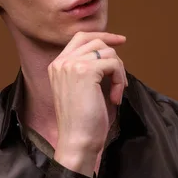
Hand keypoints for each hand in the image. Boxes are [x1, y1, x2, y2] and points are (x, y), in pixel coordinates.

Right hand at [48, 31, 126, 175]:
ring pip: (108, 53)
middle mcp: (61, 62)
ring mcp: (71, 64)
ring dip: (119, 72)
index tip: (121, 41)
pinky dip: (119, 80)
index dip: (103, 37)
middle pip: (96, 43)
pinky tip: (115, 98)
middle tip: (121, 80)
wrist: (77, 140)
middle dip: (115, 59)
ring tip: (116, 93)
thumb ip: (91, 68)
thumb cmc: (83, 121)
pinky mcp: (85, 71)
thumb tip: (112, 52)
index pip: (81, 38)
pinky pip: (113, 64)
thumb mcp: (84, 88)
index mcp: (57, 65)